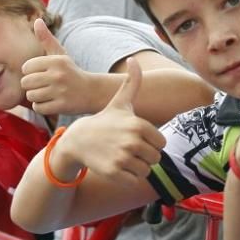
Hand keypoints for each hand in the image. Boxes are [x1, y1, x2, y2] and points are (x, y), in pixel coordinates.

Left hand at [20, 19, 94, 115]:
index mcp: (56, 61)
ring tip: (48, 94)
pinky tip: (51, 102)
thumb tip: (37, 20)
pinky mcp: (62, 106)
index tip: (41, 73)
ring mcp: (60, 91)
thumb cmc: (71, 72)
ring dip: (36, 97)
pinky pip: (38, 108)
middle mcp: (58, 75)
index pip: (26, 67)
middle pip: (26, 83)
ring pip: (31, 96)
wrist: (91, 92)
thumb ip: (46, 39)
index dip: (31, 72)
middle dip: (32, 86)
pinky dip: (42, 107)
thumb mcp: (60, 55)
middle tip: (43, 85)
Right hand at [53, 59, 165, 186]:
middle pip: (155, 158)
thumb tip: (133, 59)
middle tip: (128, 149)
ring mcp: (123, 157)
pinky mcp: (114, 172)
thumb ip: (132, 82)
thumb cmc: (104, 121)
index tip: (136, 138)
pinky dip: (128, 177)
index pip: (161, 143)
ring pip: (146, 170)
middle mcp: (132, 141)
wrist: (78, 140)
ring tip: (122, 157)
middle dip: (144, 156)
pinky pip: (134, 180)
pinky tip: (117, 166)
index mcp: (138, 124)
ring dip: (136, 167)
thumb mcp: (119, 102)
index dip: (150, 143)